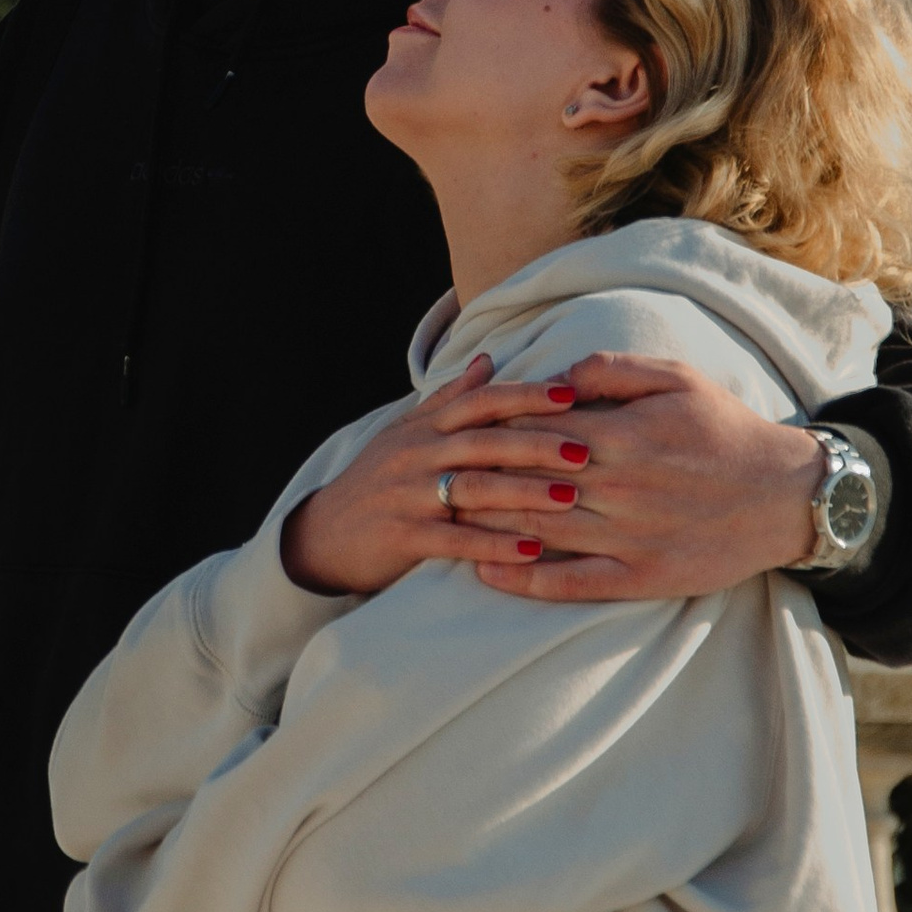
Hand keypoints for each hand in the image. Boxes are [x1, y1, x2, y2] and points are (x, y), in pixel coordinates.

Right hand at [283, 354, 655, 598]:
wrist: (324, 533)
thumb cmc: (378, 479)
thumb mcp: (407, 431)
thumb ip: (451, 399)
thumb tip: (489, 360)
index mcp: (425, 426)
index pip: (481, 400)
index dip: (525, 395)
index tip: (572, 392)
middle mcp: (417, 453)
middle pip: (483, 440)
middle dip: (536, 443)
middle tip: (586, 449)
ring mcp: (408, 495)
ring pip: (472, 488)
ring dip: (523, 492)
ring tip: (569, 497)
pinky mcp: (403, 536)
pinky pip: (454, 540)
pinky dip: (494, 544)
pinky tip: (532, 551)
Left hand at [463, 353, 826, 603]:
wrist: (785, 494)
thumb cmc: (727, 431)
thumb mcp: (678, 379)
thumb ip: (611, 372)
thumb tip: (554, 376)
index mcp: (621, 435)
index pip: (535, 431)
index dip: (488, 431)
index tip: (451, 431)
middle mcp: (617, 487)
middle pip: (526, 482)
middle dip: (473, 478)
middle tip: (425, 476)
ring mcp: (627, 536)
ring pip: (538, 531)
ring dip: (484, 526)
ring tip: (437, 520)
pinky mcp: (640, 576)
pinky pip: (570, 582)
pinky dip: (523, 580)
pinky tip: (485, 571)